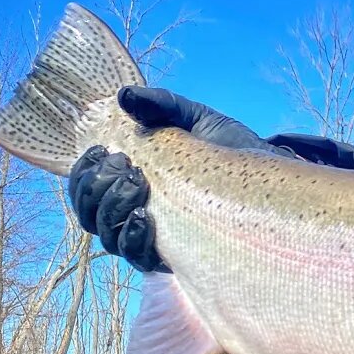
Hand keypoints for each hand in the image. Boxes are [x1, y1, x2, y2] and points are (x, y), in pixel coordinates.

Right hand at [68, 87, 289, 270]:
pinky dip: (134, 238)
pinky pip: (139, 257)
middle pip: (89, 213)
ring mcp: (154, 236)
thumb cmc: (230, 149)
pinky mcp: (176, 257)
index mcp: (132, 180)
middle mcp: (135, 212)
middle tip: (125, 167)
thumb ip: (162, 107)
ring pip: (108, 237)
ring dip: (113, 210)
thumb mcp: (197, 120)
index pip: (87, 185)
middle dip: (96, 189)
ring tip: (138, 185)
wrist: (270, 176)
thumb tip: (124, 96)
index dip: (83, 173)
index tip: (101, 153)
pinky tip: (145, 219)